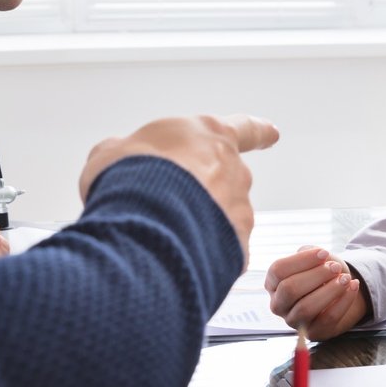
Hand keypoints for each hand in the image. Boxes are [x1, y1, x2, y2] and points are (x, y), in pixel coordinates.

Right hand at [79, 115, 279, 255]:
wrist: (142, 224)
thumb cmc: (130, 178)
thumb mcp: (113, 151)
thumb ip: (126, 151)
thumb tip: (121, 159)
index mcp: (210, 135)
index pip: (245, 128)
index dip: (257, 132)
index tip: (272, 134)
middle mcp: (234, 170)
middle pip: (224, 180)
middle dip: (202, 194)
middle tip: (165, 206)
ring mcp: (239, 210)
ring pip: (220, 219)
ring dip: (197, 226)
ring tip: (161, 236)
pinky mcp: (237, 248)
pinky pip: (218, 252)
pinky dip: (200, 255)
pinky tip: (173, 258)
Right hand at [264, 247, 367, 338]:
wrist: (338, 295)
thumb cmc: (322, 275)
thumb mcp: (313, 260)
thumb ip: (311, 254)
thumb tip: (321, 258)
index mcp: (273, 283)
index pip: (278, 270)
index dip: (301, 260)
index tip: (324, 253)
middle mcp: (278, 305)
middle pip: (289, 289)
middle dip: (316, 275)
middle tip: (336, 267)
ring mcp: (293, 321)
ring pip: (306, 307)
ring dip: (329, 290)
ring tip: (346, 278)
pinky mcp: (313, 333)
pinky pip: (328, 318)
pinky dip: (344, 300)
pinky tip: (353, 286)